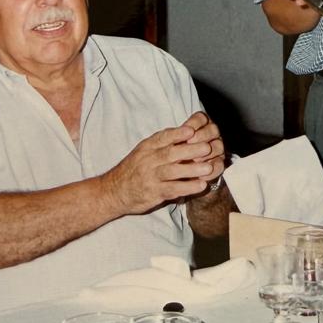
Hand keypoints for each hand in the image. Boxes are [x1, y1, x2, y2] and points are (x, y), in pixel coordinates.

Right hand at [99, 112, 225, 214]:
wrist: (113, 191)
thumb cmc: (134, 168)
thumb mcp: (144, 151)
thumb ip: (163, 142)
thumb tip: (189, 130)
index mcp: (148, 147)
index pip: (163, 137)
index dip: (178, 134)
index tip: (192, 130)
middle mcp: (148, 160)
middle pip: (170, 153)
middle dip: (190, 150)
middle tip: (208, 148)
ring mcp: (151, 177)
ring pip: (172, 172)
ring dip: (192, 170)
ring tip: (209, 168)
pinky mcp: (153, 193)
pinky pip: (172, 189)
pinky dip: (187, 187)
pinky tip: (201, 185)